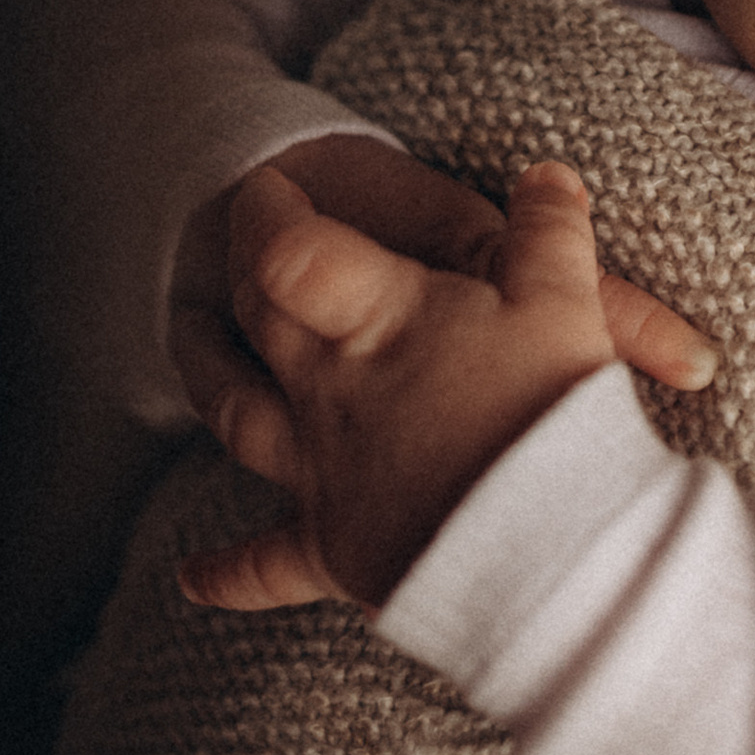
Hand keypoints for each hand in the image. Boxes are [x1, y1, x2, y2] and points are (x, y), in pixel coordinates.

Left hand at [179, 160, 616, 612]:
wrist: (549, 550)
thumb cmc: (550, 417)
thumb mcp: (564, 303)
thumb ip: (548, 231)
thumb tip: (545, 176)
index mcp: (382, 321)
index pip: (294, 251)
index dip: (269, 212)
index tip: (269, 186)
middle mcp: (332, 390)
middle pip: (262, 318)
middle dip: (246, 267)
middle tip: (245, 236)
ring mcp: (323, 471)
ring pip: (238, 413)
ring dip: (207, 372)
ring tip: (190, 341)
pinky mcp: (334, 552)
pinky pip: (265, 564)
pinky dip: (227, 572)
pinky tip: (192, 578)